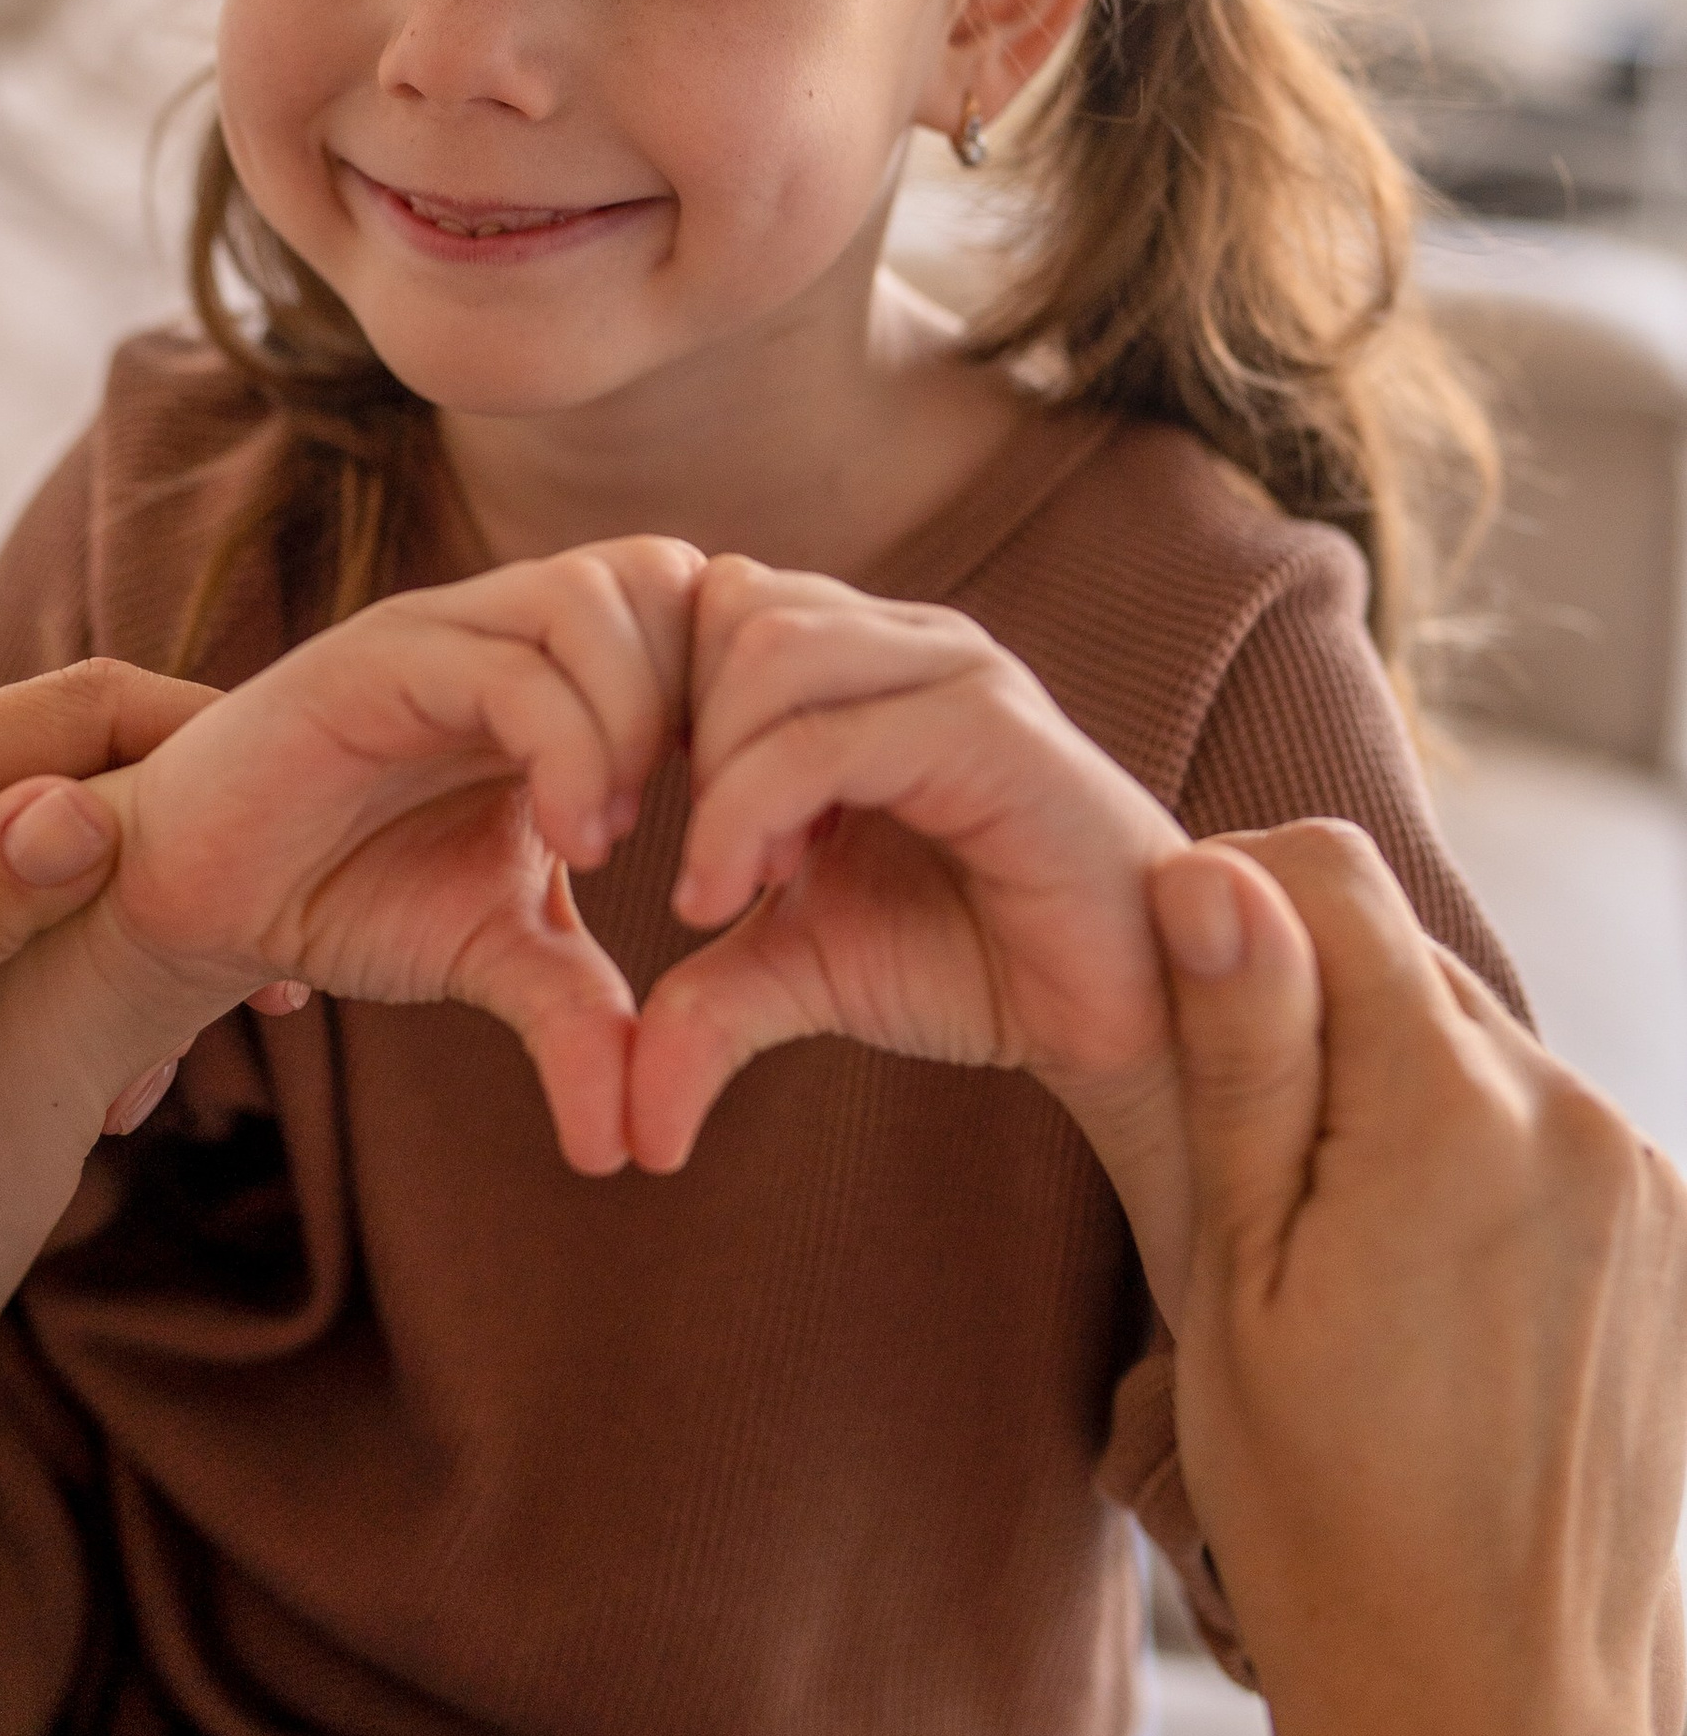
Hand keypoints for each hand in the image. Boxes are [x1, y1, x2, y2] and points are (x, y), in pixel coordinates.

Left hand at [0, 661, 215, 1308]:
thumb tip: (80, 803)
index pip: (81, 710)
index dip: (215, 758)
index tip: (310, 857)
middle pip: (68, 741)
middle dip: (186, 845)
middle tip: (272, 993)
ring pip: (29, 799)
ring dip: (121, 896)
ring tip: (174, 1052)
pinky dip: (50, 915)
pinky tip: (81, 1039)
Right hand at [76, 540, 701, 1173]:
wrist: (195, 895)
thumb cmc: (344, 893)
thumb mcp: (494, 954)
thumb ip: (580, 1016)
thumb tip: (634, 1145)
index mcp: (557, 666)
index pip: (701, 613)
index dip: (751, 709)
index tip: (764, 838)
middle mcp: (505, 623)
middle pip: (670, 576)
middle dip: (716, 700)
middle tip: (716, 831)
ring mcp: (438, 629)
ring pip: (592, 599)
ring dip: (637, 722)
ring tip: (615, 845)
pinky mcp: (369, 659)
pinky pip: (505, 666)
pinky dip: (567, 748)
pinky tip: (571, 843)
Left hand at [629, 559, 1189, 1276]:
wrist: (1119, 1018)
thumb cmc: (971, 963)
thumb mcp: (802, 971)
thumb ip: (704, 1002)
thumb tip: (627, 1129)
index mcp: (859, 660)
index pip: (707, 605)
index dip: (641, 701)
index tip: (616, 820)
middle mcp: (905, 641)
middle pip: (724, 606)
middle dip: (660, 726)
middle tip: (657, 854)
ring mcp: (955, 672)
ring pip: (764, 647)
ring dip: (710, 773)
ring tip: (714, 885)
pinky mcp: (993, 729)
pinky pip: (826, 735)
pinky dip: (749, 810)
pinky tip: (741, 893)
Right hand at [1160, 821, 1686, 1735]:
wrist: (1486, 1708)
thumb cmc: (1322, 1510)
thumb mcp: (1232, 1277)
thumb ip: (1238, 1059)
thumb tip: (1208, 875)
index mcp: (1455, 1109)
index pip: (1324, 876)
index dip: (1220, 901)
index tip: (1161, 1000)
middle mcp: (1580, 1117)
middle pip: (1404, 961)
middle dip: (1302, 1014)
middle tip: (1226, 1166)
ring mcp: (1646, 1183)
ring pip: (1474, 1048)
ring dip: (1386, 1094)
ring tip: (1327, 1257)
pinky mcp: (1675, 1244)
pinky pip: (1543, 1134)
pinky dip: (1465, 1164)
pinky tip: (1416, 1296)